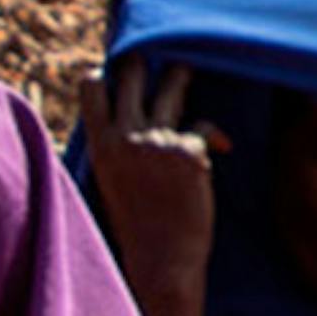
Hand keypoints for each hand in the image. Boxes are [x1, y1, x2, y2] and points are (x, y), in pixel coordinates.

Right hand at [78, 61, 220, 315]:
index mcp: (99, 145)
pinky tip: (224, 150)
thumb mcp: (111, 181)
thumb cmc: (136, 227)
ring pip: (174, 85)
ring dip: (183, 76)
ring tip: (190, 69)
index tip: (119, 69)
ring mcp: (157, 141)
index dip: (105, 73)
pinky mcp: (189, 153)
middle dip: (146, 59)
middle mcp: (124, 136)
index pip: (91, 88)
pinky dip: (215, 137)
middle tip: (160, 53)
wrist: (160, 262)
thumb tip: (122, 123)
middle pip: (132, 73)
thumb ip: (114, 148)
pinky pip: (205, 126)